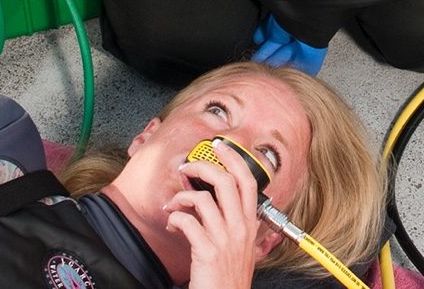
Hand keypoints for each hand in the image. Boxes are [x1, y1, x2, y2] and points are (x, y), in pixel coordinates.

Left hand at [167, 141, 262, 288]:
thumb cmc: (231, 278)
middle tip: (188, 167)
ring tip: (174, 202)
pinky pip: (187, 222)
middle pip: (226, 181)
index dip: (234, 158)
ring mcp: (224, 238)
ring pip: (203, 199)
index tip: (220, 148)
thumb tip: (225, 204)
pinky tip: (173, 223)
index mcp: (250, 222)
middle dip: (203, 167)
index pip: (248, 180)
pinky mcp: (206, 252)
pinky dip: (175, 218)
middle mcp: (240, 226)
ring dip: (182, 196)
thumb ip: (240, 224)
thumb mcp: (245, 247)